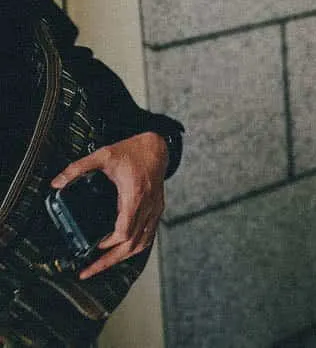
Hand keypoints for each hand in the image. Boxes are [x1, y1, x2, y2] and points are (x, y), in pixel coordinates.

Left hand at [51, 132, 168, 279]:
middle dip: (110, 261)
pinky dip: (136, 246)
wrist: (158, 146)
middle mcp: (147, 206)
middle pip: (133, 244)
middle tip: (89, 271)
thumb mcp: (103, 155)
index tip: (94, 248)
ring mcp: (154, 209)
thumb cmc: (134, 150)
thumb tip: (56, 182)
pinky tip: (124, 250)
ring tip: (104, 265)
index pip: (124, 231)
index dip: (108, 244)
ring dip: (123, 257)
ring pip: (143, 243)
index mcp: (134, 195)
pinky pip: (149, 235)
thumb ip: (78, 168)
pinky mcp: (157, 209)